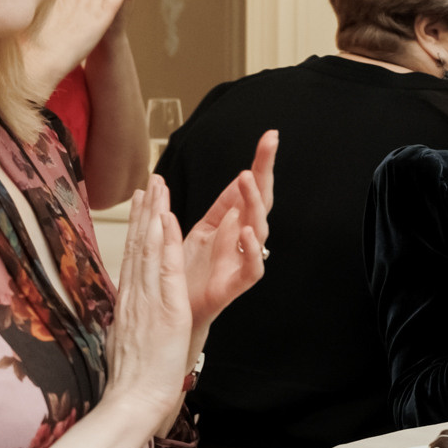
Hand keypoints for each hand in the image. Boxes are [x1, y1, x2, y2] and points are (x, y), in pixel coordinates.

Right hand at [103, 176, 194, 435]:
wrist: (132, 399)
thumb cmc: (133, 378)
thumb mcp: (129, 339)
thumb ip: (129, 319)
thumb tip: (126, 311)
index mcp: (129, 302)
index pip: (132, 256)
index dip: (136, 228)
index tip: (138, 204)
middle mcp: (134, 293)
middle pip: (137, 245)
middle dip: (143, 212)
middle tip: (146, 181)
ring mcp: (147, 298)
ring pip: (148, 248)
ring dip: (154, 215)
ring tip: (156, 186)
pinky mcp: (163, 307)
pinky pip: (164, 267)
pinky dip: (165, 241)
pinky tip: (167, 219)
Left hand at [183, 130, 275, 329]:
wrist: (178, 311)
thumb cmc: (189, 273)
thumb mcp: (202, 230)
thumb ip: (220, 207)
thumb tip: (235, 177)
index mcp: (233, 221)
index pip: (250, 186)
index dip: (261, 162)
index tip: (269, 136)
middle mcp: (243, 237)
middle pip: (261, 200)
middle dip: (265, 171)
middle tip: (268, 145)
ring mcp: (243, 258)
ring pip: (259, 227)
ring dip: (254, 203)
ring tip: (247, 180)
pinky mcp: (238, 283)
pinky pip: (253, 266)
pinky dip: (253, 249)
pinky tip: (248, 232)